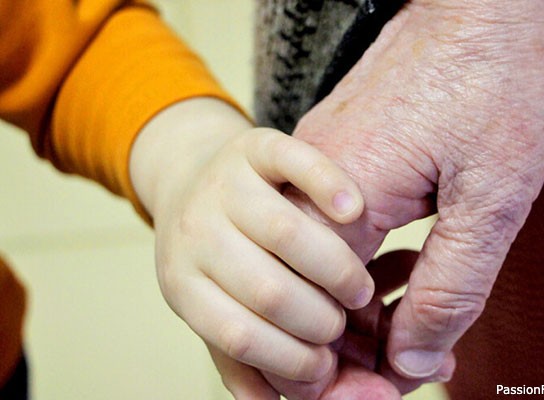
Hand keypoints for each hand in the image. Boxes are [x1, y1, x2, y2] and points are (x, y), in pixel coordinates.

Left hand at [129, 98, 374, 386]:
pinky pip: (295, 162)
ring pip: (287, 232)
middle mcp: (195, 231)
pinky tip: (354, 210)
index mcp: (181, 282)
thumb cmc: (213, 254)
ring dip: (336, 270)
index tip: (324, 366)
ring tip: (358, 288)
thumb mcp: (212, 305)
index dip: (291, 361)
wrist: (191, 177)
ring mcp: (224, 184)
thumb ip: (239, 356)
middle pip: (267, 289)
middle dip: (320, 320)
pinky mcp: (254, 145)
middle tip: (344, 323)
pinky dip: (330, 184)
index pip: (239, 335)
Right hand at [265, 0, 543, 397]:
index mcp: (344, 188)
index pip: (326, 306)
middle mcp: (315, 174)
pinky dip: (359, 259)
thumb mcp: (494, 195)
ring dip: (359, 300)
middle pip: (312, 285)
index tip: (389, 380)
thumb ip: (450, 286)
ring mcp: (320, 157)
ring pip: (319, 257)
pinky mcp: (336, 148)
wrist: (487, 0)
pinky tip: (396, 273)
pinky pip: (330, 222)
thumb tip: (412, 358)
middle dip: (356, 335)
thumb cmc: (497, 75)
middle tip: (409, 358)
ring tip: (408, 322)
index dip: (357, 355)